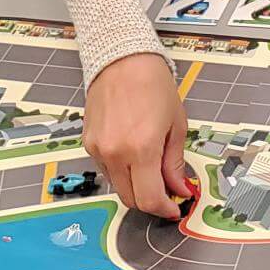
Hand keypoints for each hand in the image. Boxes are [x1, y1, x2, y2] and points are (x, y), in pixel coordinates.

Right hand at [82, 52, 193, 218]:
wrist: (122, 59)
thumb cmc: (151, 84)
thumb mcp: (176, 125)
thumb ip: (175, 163)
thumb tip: (180, 188)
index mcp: (141, 148)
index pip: (150, 199)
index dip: (165, 209)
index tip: (174, 207)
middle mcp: (116, 152)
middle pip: (131, 200)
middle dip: (150, 202)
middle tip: (166, 192)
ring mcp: (99, 149)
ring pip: (117, 186)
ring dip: (135, 186)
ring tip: (151, 167)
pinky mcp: (89, 143)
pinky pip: (106, 170)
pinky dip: (122, 171)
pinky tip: (134, 155)